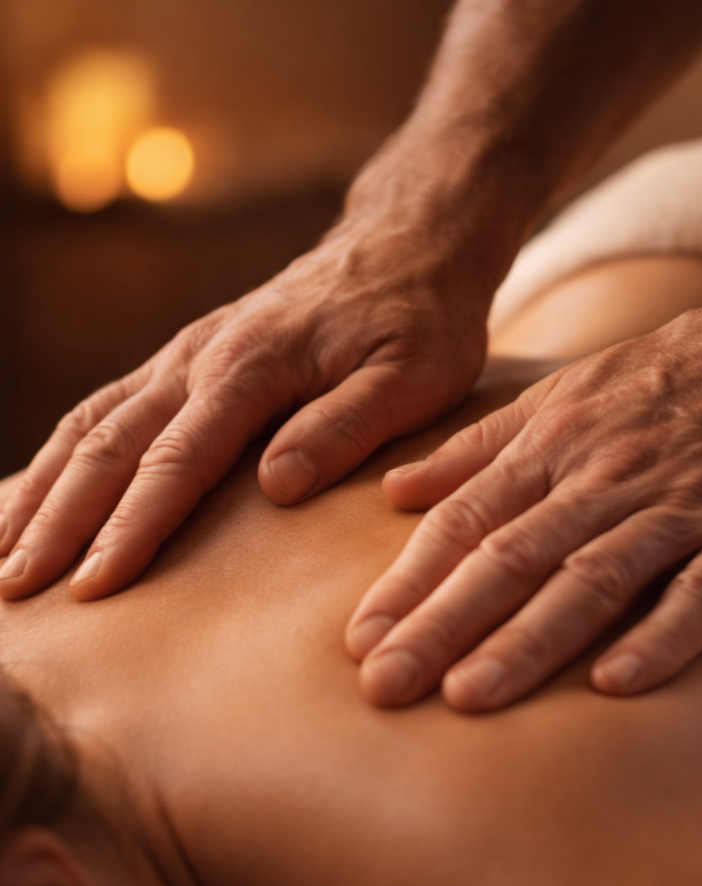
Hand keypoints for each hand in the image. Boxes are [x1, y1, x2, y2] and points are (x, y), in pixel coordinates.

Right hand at [0, 209, 489, 601]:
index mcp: (253, 368)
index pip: (177, 461)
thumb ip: (344, 427)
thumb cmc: (421, 317)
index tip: (92, 588)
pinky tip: (45, 487)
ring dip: (44, 487)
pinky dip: (67, 451)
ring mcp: (190, 353)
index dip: (132, 528)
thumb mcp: (412, 376)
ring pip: (95, 422)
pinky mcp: (194, 356)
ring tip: (1, 550)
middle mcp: (203, 357)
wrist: (407, 242)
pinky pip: (112, 404)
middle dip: (59, 518)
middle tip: (16, 588)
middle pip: (112, 445)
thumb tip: (276, 487)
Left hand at [346, 288, 701, 711]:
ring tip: (469, 698)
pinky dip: (663, 634)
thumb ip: (480, 446)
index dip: (408, 583)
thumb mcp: (568, 391)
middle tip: (382, 688)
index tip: (358, 644)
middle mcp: (606, 476)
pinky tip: (617, 685)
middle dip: (440, 625)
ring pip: (592, 577)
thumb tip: (396, 490)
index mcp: (557, 445)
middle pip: (509, 557)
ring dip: (528, 639)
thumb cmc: (681, 373)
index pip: (464, 522)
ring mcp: (682, 503)